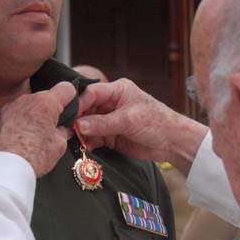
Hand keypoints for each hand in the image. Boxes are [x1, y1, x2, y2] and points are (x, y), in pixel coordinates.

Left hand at [0, 82, 76, 176]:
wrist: (4, 168)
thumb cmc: (33, 156)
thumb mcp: (59, 145)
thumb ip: (64, 131)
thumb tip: (64, 129)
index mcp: (45, 103)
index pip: (66, 88)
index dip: (71, 99)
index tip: (69, 111)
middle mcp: (26, 99)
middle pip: (46, 97)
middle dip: (51, 109)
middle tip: (52, 129)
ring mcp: (10, 107)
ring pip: (29, 105)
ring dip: (34, 115)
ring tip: (34, 136)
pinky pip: (15, 114)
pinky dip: (19, 122)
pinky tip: (20, 138)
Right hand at [76, 79, 207, 174]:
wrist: (172, 143)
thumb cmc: (156, 123)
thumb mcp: (128, 120)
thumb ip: (103, 123)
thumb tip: (79, 125)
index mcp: (117, 91)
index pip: (91, 93)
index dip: (79, 103)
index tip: (69, 115)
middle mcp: (111, 103)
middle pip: (86, 109)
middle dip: (77, 121)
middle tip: (67, 131)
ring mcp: (110, 120)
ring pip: (88, 125)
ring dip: (82, 134)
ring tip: (75, 142)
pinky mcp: (111, 136)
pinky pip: (94, 138)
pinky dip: (89, 143)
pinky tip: (84, 148)